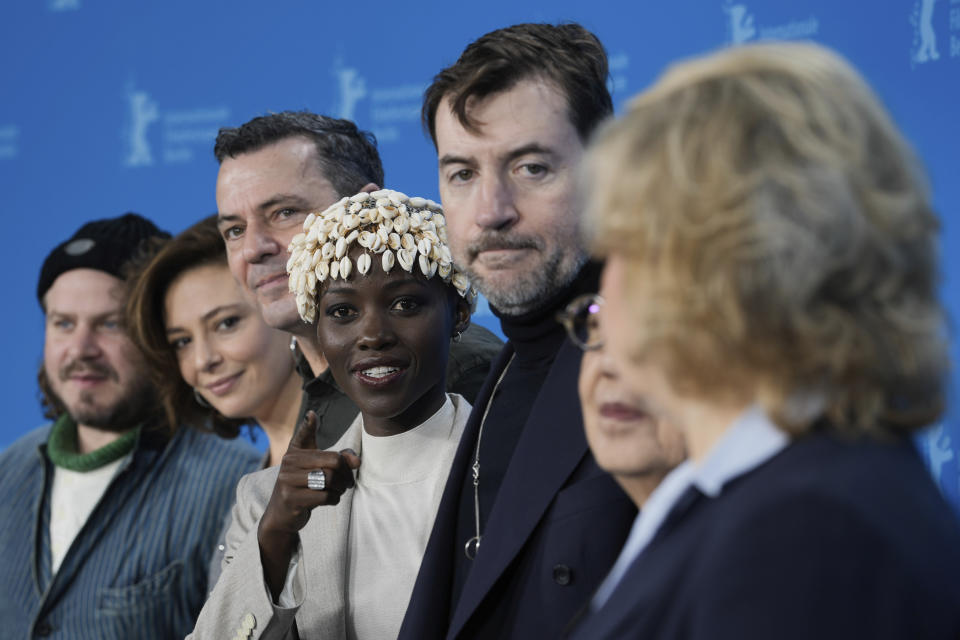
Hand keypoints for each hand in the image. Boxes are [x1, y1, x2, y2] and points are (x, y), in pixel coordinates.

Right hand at [257, 411, 360, 596]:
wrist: (282, 515)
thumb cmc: (304, 487)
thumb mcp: (316, 470)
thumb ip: (338, 459)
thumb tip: (356, 460)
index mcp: (294, 452)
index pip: (304, 434)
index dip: (309, 424)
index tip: (312, 415)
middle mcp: (288, 463)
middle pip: (332, 461)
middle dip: (346, 473)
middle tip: (347, 482)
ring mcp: (287, 480)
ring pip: (329, 479)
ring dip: (341, 487)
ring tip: (340, 490)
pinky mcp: (291, 499)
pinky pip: (324, 496)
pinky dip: (334, 499)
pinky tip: (331, 499)